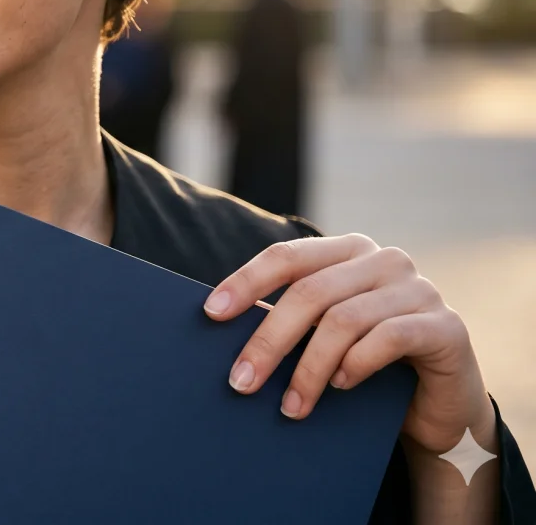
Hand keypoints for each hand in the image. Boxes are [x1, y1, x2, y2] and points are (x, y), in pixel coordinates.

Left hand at [204, 235, 495, 461]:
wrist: (439, 404)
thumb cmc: (368, 363)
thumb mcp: (324, 334)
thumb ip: (291, 320)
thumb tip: (220, 328)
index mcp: (348, 251)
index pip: (287, 256)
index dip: (247, 282)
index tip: (211, 313)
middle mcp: (385, 260)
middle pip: (310, 293)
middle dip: (269, 340)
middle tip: (241, 382)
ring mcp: (420, 289)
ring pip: (344, 320)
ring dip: (309, 368)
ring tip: (289, 405)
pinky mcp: (446, 326)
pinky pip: (390, 338)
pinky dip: (356, 364)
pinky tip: (340, 386)